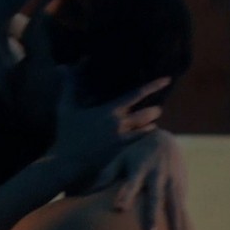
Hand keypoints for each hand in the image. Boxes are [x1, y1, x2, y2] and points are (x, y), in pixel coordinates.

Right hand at [51, 71, 169, 169]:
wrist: (67, 163)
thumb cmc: (66, 133)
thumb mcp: (66, 108)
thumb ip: (68, 86)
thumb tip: (62, 67)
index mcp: (109, 110)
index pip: (137, 94)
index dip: (154, 86)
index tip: (167, 79)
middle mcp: (119, 124)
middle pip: (148, 113)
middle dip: (154, 110)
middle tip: (155, 109)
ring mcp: (123, 140)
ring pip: (148, 130)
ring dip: (151, 125)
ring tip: (150, 124)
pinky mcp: (123, 154)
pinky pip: (142, 144)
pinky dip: (145, 139)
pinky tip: (144, 137)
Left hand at [89, 129, 189, 229]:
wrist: (166, 140)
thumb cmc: (136, 153)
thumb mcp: (121, 158)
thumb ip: (107, 174)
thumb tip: (88, 192)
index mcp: (139, 169)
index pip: (131, 183)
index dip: (126, 194)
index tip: (119, 208)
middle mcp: (157, 176)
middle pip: (156, 197)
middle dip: (153, 214)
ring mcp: (172, 183)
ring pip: (175, 207)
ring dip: (177, 226)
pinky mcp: (182, 189)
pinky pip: (183, 210)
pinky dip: (185, 225)